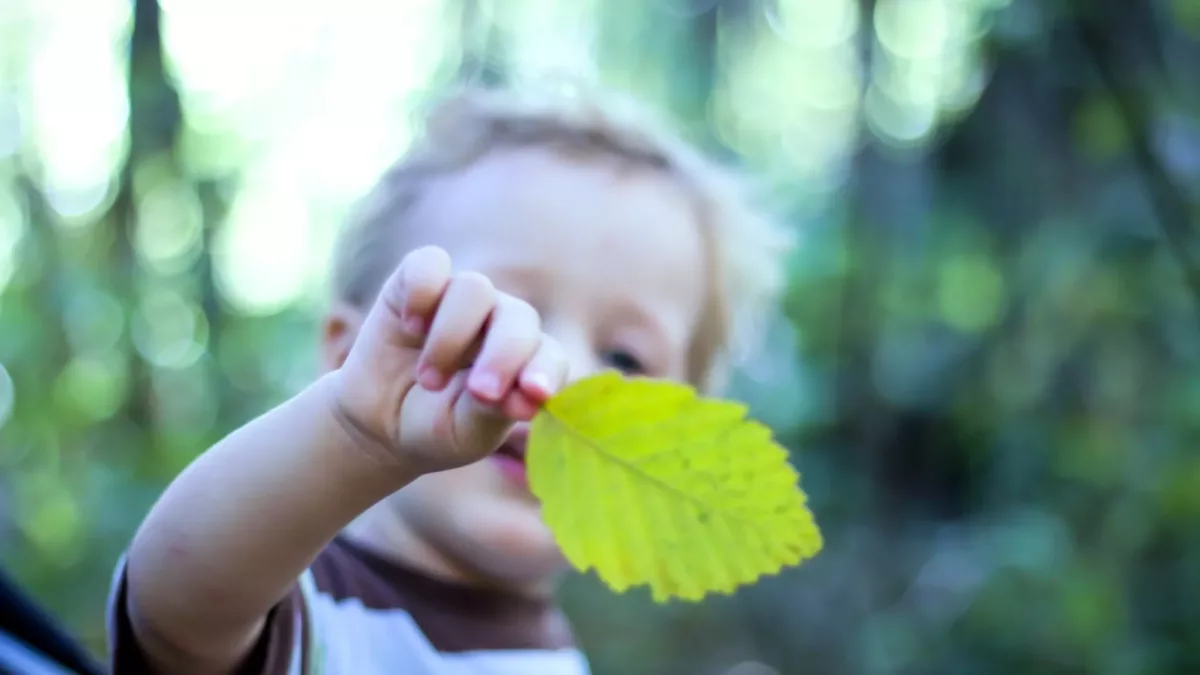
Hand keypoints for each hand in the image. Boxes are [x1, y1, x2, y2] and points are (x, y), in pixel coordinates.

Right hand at [332, 246, 567, 472]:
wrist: (377, 421)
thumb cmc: (434, 428)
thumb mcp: (463, 433)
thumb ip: (492, 414)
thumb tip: (523, 399)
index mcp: (525, 361)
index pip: (549, 354)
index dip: (545, 369)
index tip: (534, 393)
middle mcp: (500, 322)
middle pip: (518, 316)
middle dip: (503, 354)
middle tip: (480, 392)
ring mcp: (461, 300)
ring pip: (474, 289)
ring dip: (451, 337)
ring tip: (428, 379)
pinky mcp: (418, 283)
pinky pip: (429, 263)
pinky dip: (421, 292)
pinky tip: (411, 326)